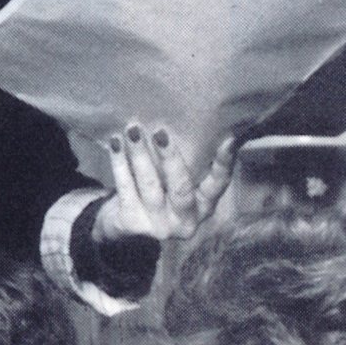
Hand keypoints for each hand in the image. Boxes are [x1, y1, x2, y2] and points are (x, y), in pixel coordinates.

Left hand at [92, 126, 234, 245]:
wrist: (125, 226)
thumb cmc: (161, 192)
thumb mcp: (179, 181)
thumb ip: (192, 161)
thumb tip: (204, 119)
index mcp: (204, 206)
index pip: (218, 183)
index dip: (224, 162)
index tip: (229, 139)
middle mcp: (185, 220)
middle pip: (180, 188)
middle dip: (170, 158)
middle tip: (160, 132)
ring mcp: (158, 224)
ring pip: (149, 185)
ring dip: (140, 155)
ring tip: (133, 129)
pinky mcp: (132, 222)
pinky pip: (125, 187)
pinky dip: (119, 162)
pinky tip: (116, 142)